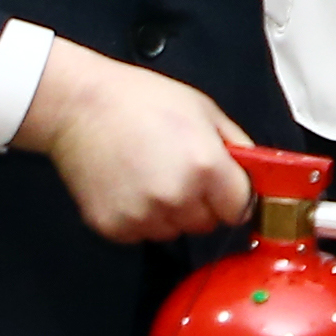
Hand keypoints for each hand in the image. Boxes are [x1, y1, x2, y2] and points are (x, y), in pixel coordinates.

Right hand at [14, 41, 250, 243]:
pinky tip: (128, 186)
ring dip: (169, 213)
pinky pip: (141, 235)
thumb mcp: (204, 110)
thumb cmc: (139, 100)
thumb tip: (257, 171)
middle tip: (178, 172)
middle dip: (201, 203)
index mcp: (206, 168)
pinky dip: (139, 217)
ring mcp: (143, 215)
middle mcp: (178, 197)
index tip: (222, 189)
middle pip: (207, 223)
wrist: (78, 105)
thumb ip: (237, 145)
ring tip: (149, 175)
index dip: (232, 197)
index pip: (239, 209)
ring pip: (174, 231)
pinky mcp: (114, 227)